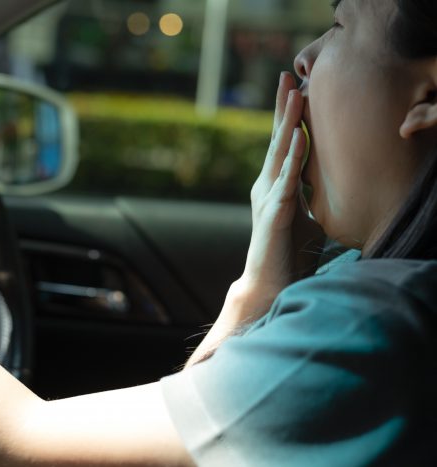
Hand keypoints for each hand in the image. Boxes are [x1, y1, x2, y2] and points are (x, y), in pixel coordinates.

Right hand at [240, 72, 323, 317]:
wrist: (269, 283)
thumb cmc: (287, 254)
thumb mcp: (303, 218)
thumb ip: (309, 197)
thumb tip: (328, 186)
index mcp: (274, 186)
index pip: (282, 145)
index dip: (288, 117)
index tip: (294, 89)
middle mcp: (266, 185)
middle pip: (277, 140)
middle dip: (283, 107)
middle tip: (286, 76)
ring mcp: (267, 197)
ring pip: (280, 153)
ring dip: (288, 122)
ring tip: (294, 95)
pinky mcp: (274, 212)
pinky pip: (286, 179)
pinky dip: (293, 156)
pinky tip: (299, 136)